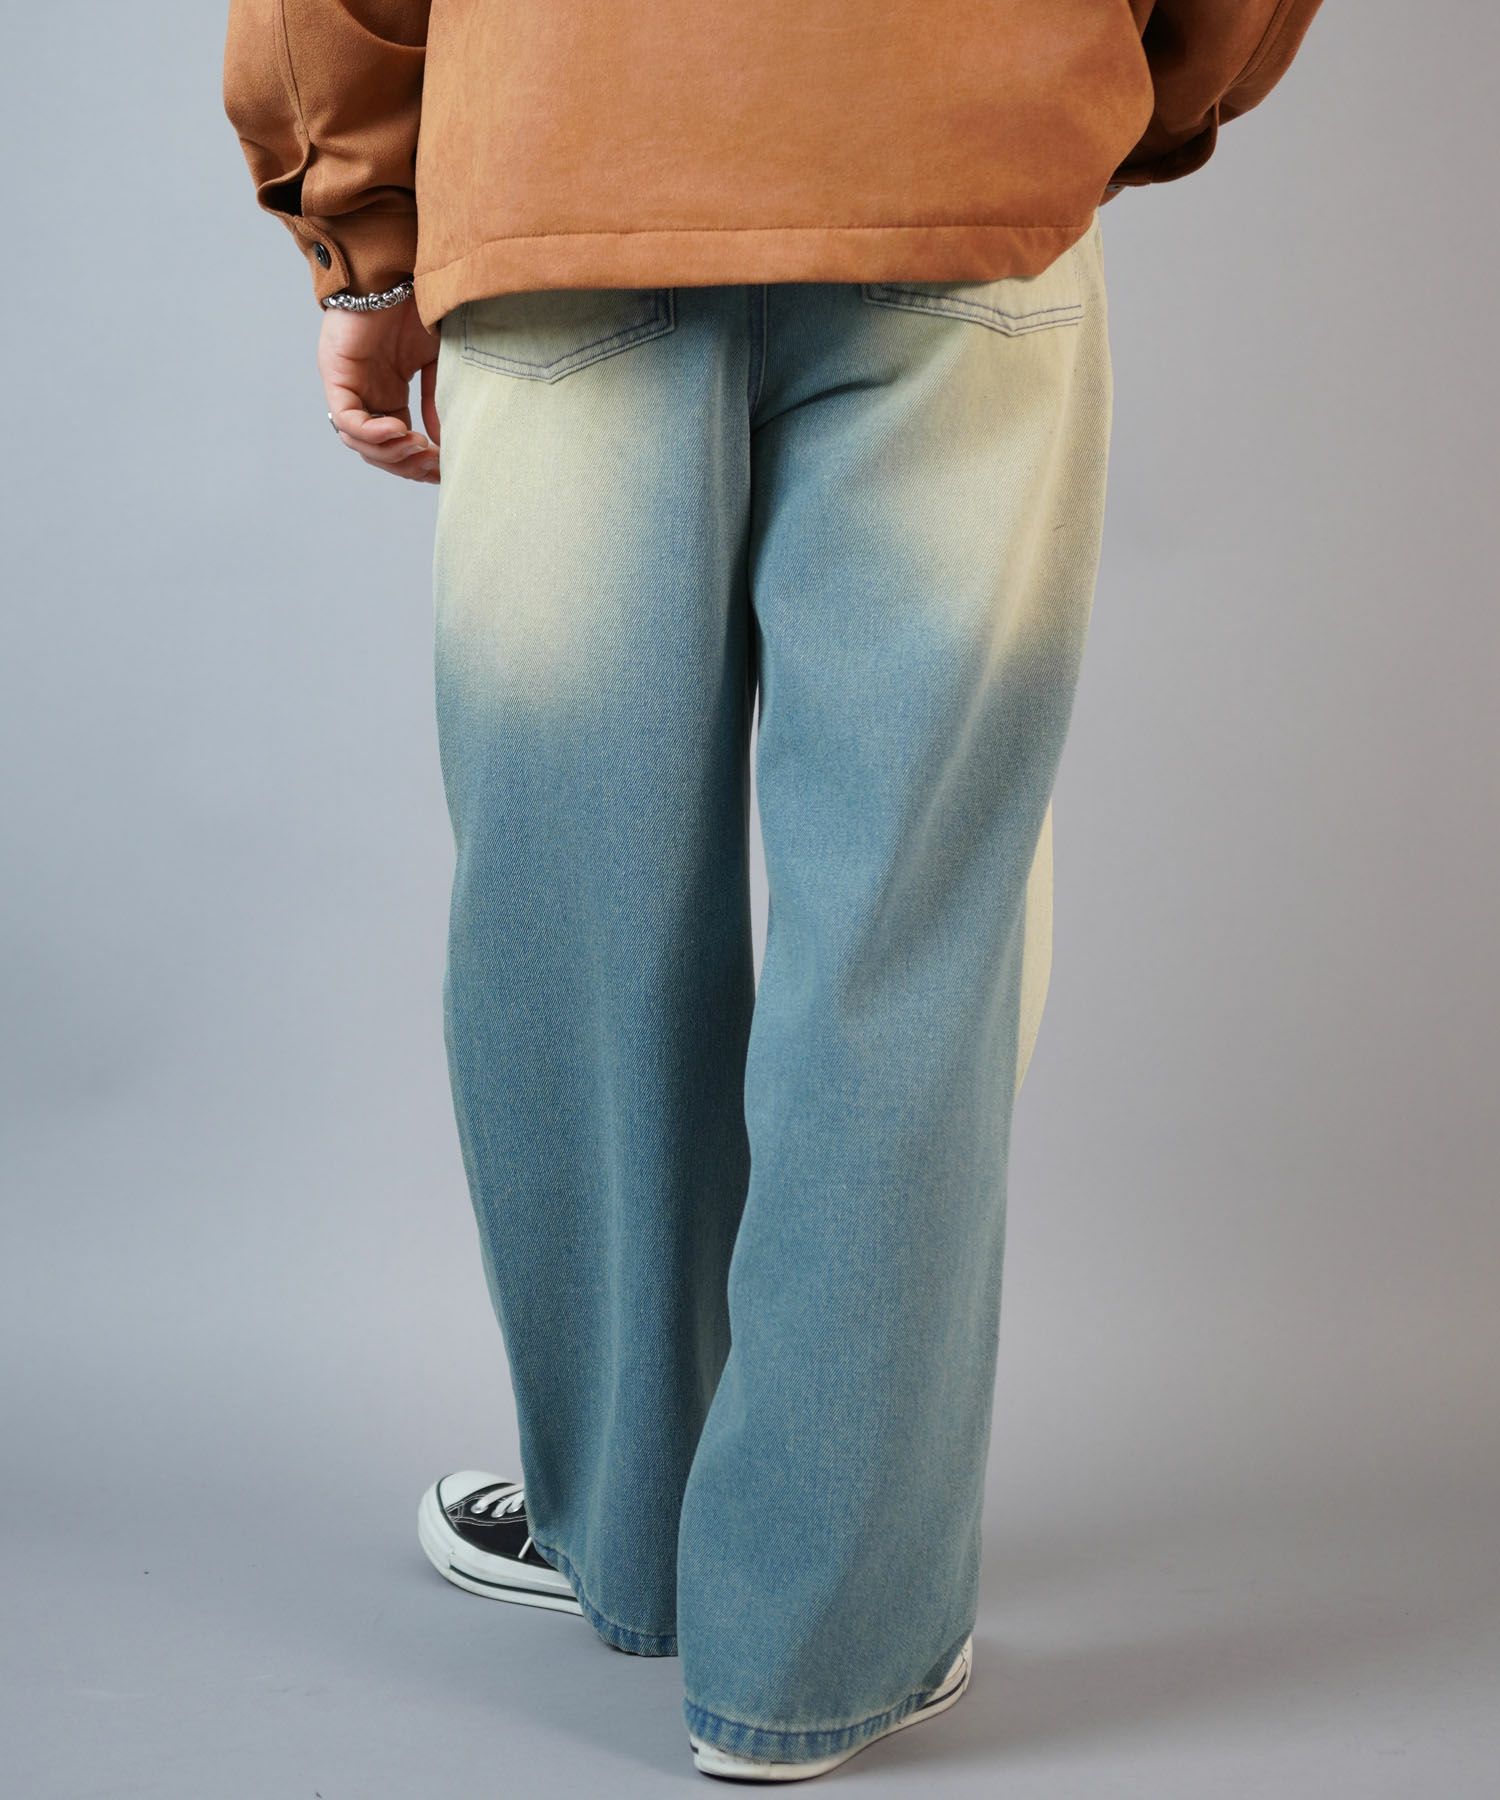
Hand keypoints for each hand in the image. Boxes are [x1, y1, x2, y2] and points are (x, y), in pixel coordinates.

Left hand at [320, 297, 440, 483]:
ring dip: (390, 454)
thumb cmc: (419, 307)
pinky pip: (347, 420)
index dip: (417, 463)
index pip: (396, 445)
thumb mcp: (437, 363)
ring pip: (359, 443)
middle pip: (378, 452)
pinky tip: (399, 431)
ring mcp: (349, 387)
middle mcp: (366, 395)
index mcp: (388, 394)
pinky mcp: (336, 375)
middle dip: (406, 465)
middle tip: (433, 465)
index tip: (444, 469)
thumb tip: (439, 444)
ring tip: (418, 448)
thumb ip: (436, 402)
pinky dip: (371, 433)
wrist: (398, 270)